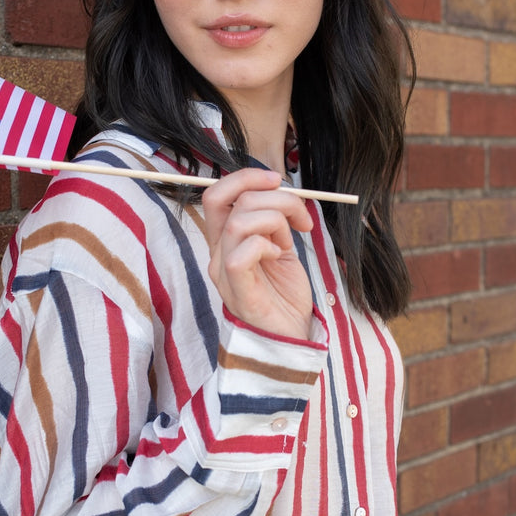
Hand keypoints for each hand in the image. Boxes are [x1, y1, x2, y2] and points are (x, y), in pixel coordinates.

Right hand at [202, 168, 314, 339]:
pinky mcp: (239, 292)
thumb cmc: (284, 294)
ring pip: (238, 222)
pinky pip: (241, 255)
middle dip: (271, 195)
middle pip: (226, 199)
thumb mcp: (280, 246)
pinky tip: (279, 255)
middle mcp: (218, 254)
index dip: (245, 177)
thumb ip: (274, 221)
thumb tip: (281, 190)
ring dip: (275, 220)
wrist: (291, 338)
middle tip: (299, 213)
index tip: (278, 180)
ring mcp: (224, 273)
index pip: (216, 193)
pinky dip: (265, 245)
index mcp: (225, 241)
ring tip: (291, 240)